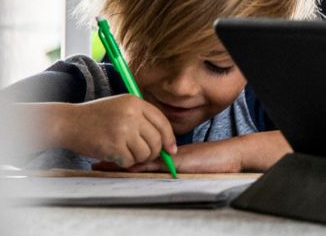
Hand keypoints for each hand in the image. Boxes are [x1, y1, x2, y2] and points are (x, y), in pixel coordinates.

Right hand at [62, 95, 176, 167]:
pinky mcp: (114, 144)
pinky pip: (130, 161)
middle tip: (144, 156)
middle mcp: (132, 114)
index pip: (162, 122)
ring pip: (145, 152)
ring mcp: (123, 129)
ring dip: (138, 159)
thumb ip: (141, 118)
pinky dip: (125, 163)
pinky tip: (115, 156)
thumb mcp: (120, 107)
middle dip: (153, 152)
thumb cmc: (94, 117)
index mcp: (135, 102)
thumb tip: (164, 139)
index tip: (171, 149)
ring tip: (126, 154)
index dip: (169, 138)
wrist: (68, 122)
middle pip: (156, 140)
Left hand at [96, 132, 291, 173]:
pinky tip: (128, 166)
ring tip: (101, 165)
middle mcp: (166, 156)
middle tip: (94, 163)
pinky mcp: (177, 162)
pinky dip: (140, 165)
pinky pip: (155, 164)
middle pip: (135, 157)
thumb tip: (153, 169)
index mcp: (167, 158)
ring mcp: (170, 159)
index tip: (103, 161)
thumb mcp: (189, 168)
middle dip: (115, 160)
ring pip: (141, 159)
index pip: (140, 158)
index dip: (121, 158)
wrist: (231, 155)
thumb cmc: (214, 163)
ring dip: (121, 162)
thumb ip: (172, 168)